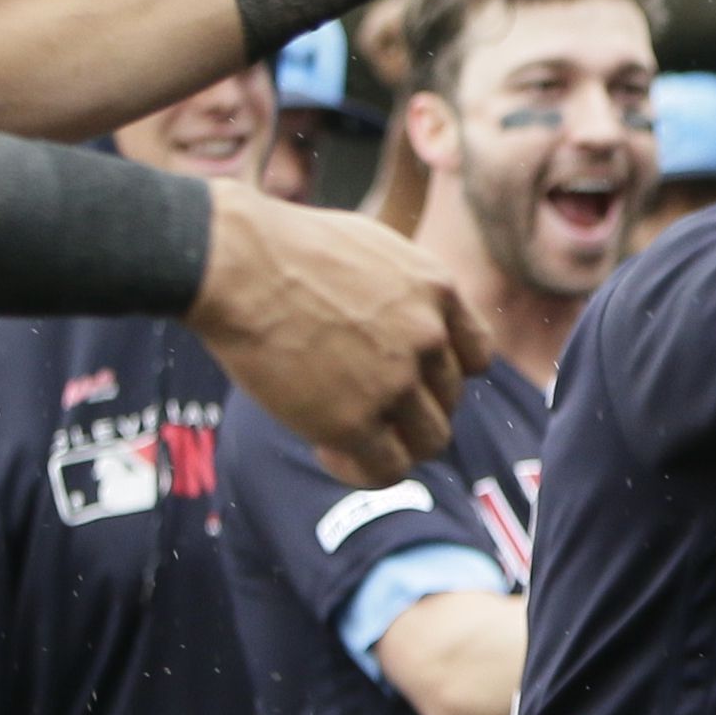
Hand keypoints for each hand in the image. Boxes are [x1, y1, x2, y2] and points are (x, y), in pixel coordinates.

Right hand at [187, 183, 491, 484]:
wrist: (237, 264)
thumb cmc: (286, 247)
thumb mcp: (372, 244)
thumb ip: (403, 287)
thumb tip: (406, 312)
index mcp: (437, 288)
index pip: (478, 356)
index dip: (444, 374)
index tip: (410, 378)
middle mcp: (428, 335)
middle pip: (449, 401)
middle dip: (411, 408)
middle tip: (364, 405)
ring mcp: (395, 380)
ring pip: (428, 442)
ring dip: (395, 444)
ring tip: (349, 434)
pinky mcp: (355, 421)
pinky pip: (386, 469)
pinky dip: (362, 468)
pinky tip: (327, 449)